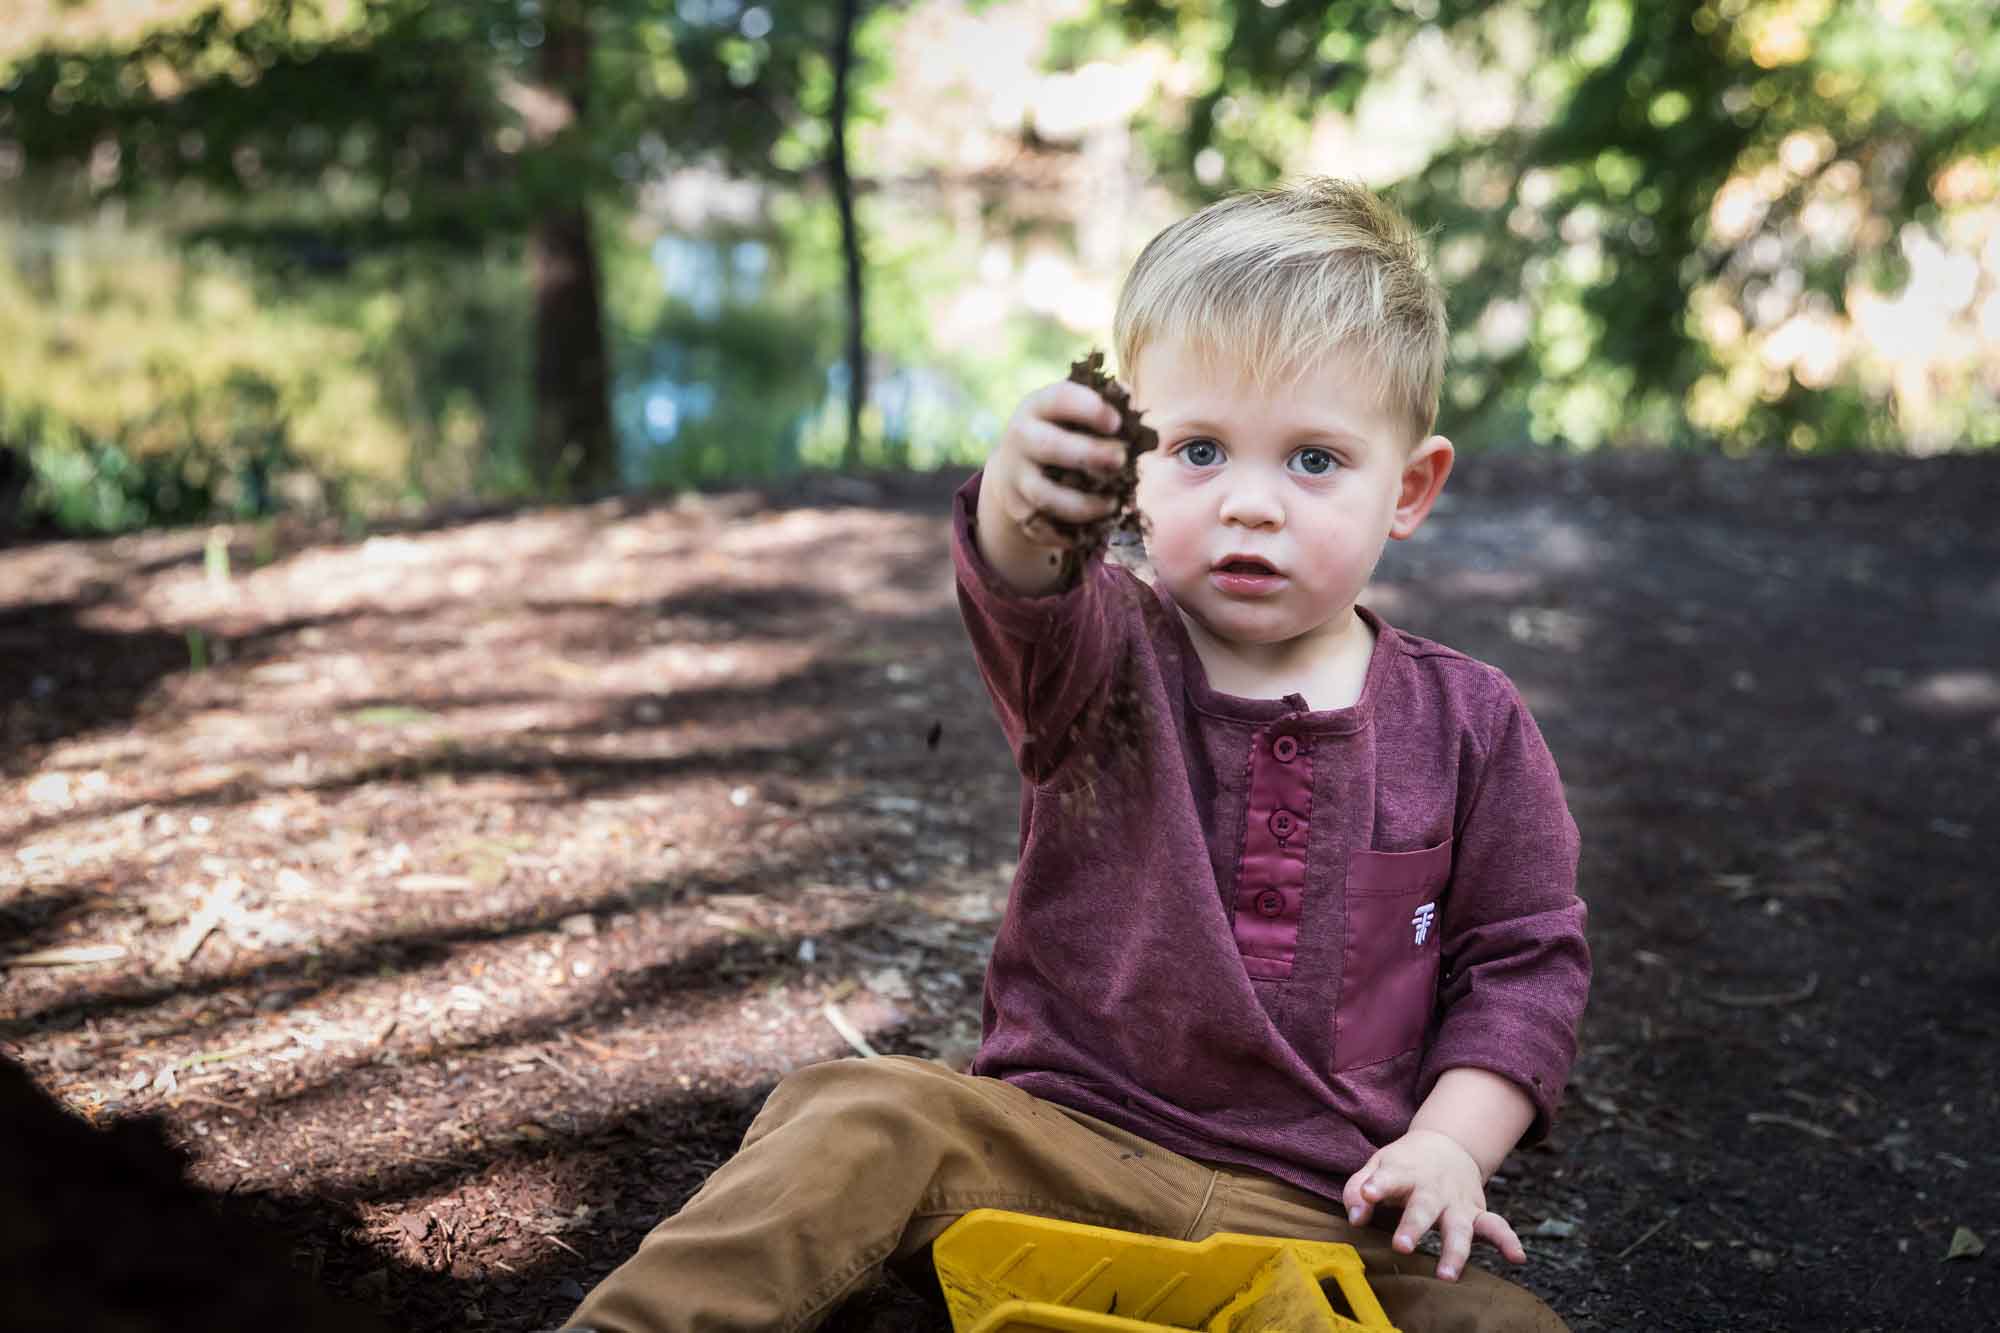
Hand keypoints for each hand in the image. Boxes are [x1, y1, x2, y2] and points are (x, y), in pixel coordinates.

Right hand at [988, 380, 1129, 547]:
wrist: (1013, 468)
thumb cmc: (1060, 431)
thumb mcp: (1071, 411)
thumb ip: (1100, 404)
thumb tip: (1124, 393)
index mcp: (1037, 407)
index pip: (1059, 400)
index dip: (1089, 409)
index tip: (1117, 422)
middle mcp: (1020, 439)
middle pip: (1050, 447)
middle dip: (1089, 455)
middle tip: (1122, 460)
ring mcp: (1016, 478)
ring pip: (1046, 496)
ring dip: (1084, 504)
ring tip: (1113, 504)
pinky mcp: (1018, 511)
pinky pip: (1045, 529)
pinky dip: (1071, 534)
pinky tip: (1095, 529)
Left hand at [1340, 1129, 1525, 1282]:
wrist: (1447, 1144)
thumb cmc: (1403, 1164)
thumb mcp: (1377, 1165)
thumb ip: (1358, 1188)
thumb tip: (1355, 1219)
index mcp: (1404, 1172)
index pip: (1388, 1178)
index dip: (1376, 1186)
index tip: (1367, 1195)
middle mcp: (1432, 1188)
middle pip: (1423, 1207)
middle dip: (1413, 1227)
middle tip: (1401, 1246)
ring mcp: (1456, 1202)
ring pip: (1459, 1227)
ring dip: (1454, 1251)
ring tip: (1446, 1276)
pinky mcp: (1476, 1213)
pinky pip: (1496, 1227)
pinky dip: (1508, 1241)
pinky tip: (1517, 1258)